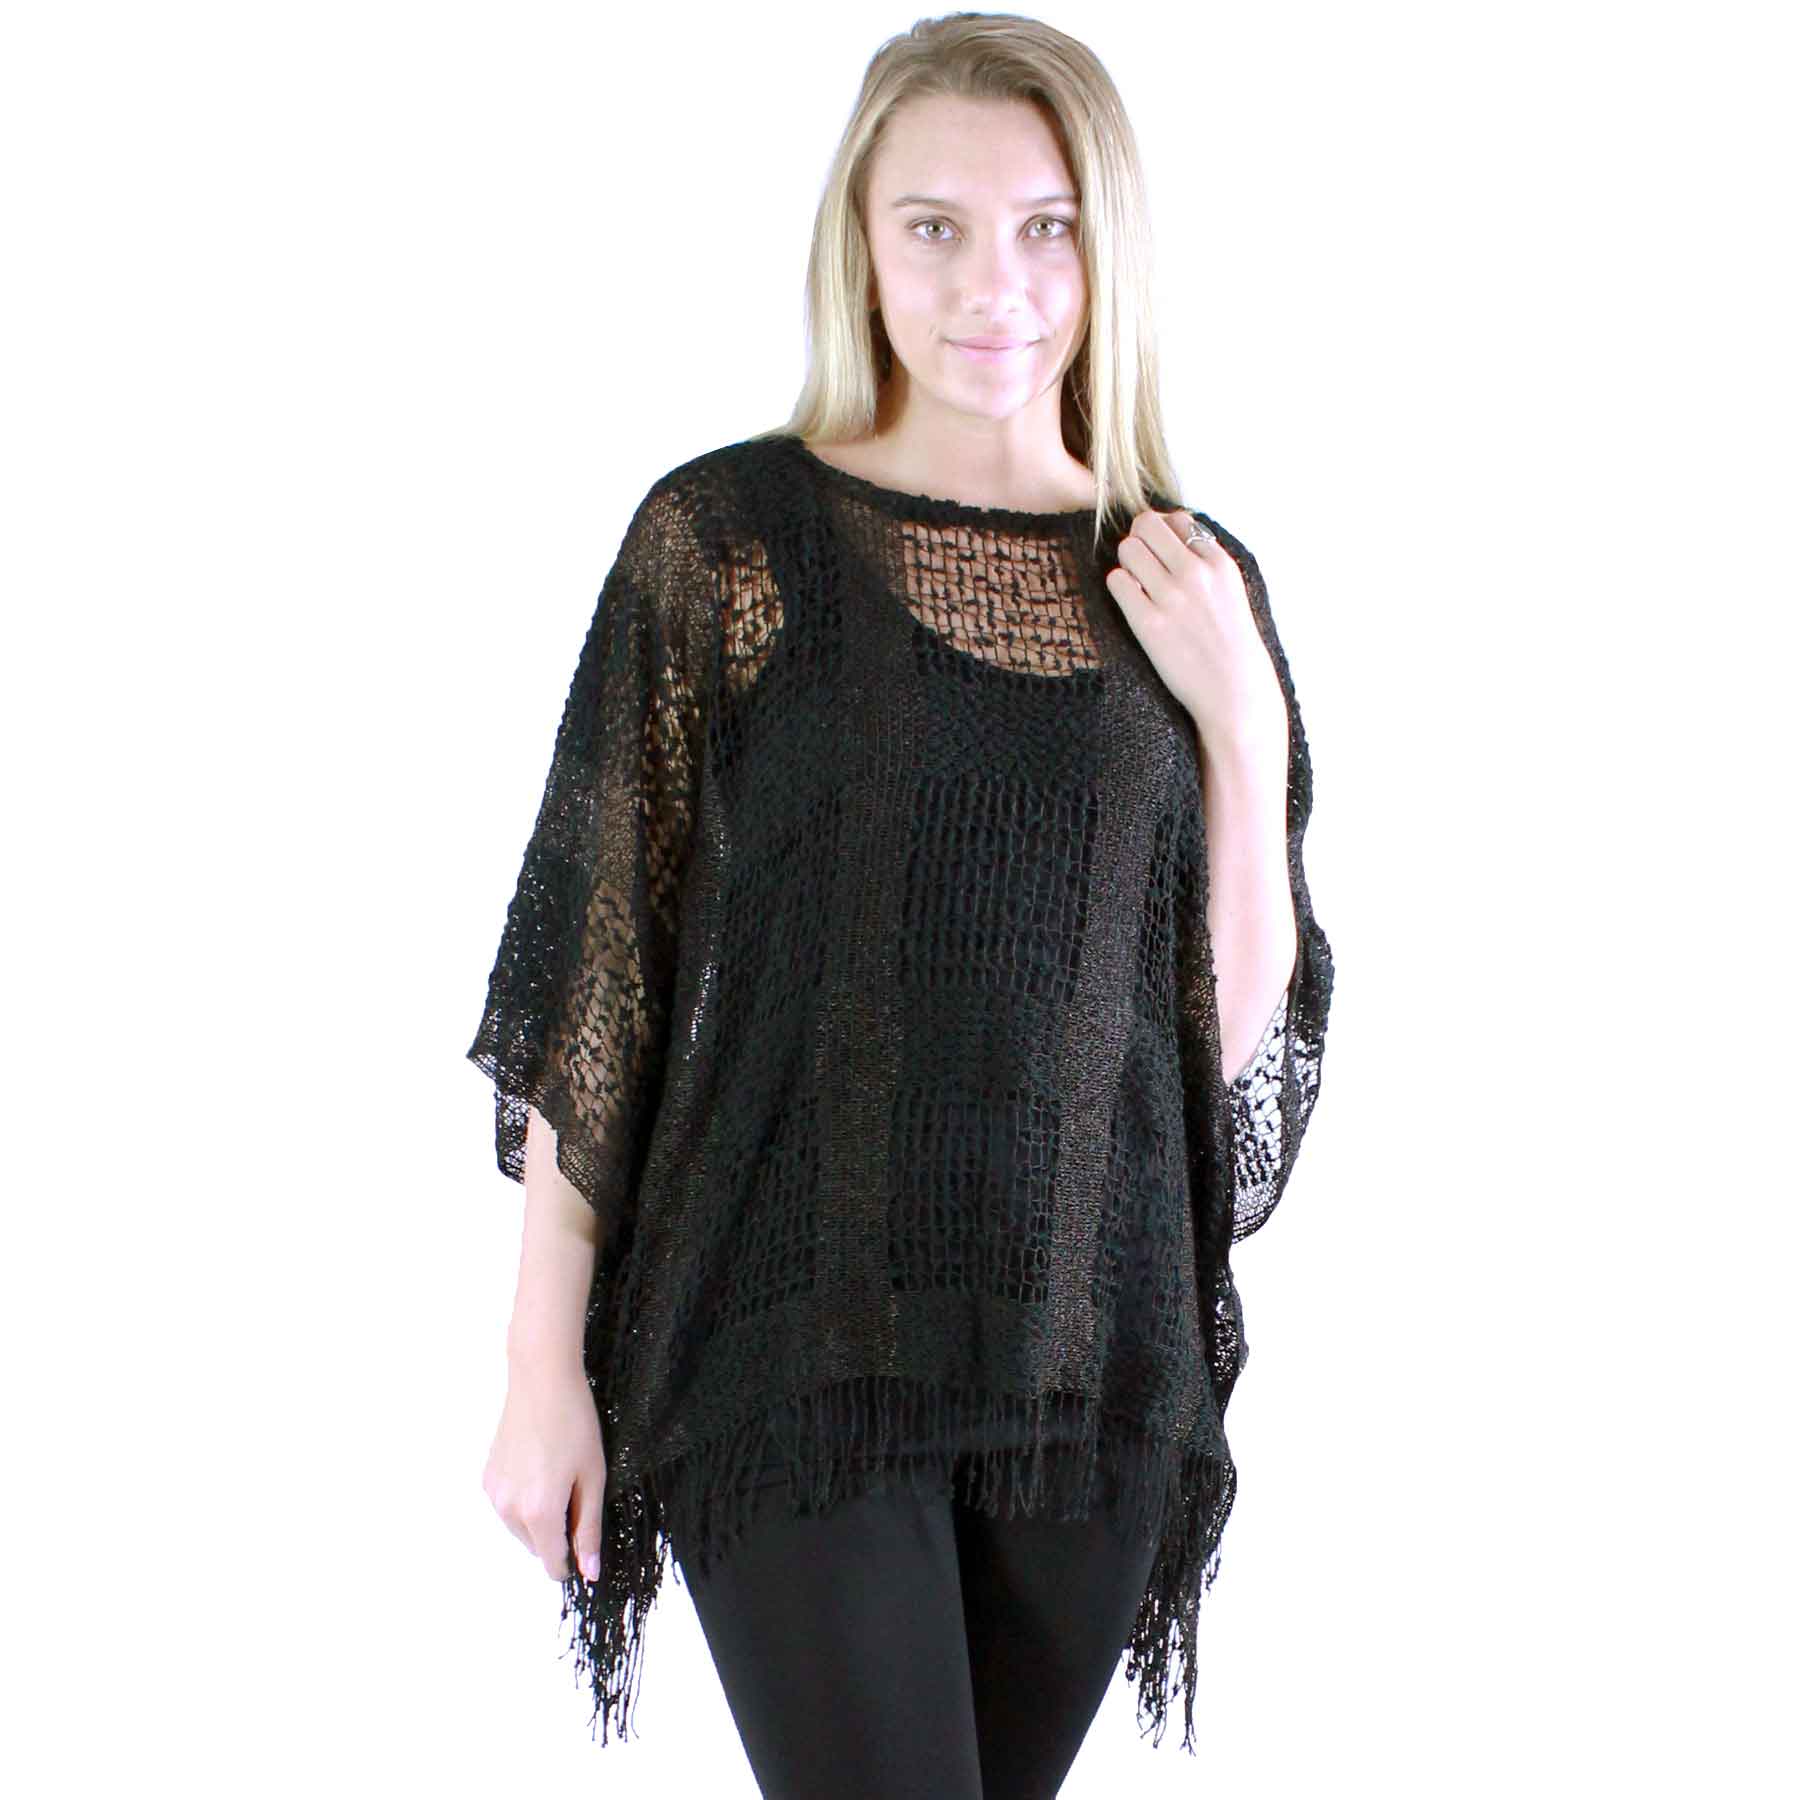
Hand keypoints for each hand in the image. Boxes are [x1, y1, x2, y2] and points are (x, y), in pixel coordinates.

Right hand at [482, 1363, 608, 1586]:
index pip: (552, 1565)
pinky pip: (508, 1506)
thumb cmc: (575, 1424)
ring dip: (540, 1517)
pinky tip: (539, 1466)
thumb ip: (588, 1528)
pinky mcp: (487, 1478)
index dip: (573, 1559)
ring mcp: (493, 1494)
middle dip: (558, 1532)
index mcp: (539, 1513)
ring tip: (558, 1474)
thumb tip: (589, 1573)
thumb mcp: (593, 1477)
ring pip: (521, 1528)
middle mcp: (508, 1510)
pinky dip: (524, 1499)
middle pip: (537, 1547)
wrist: (541, 1381)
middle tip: (578, 1490)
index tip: (585, 1536)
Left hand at [1105, 509, 1285, 750]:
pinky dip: (1119, 588)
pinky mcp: (1148, 623)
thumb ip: (1205, 560)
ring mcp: (1171, 597)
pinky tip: (1132, 604)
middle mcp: (1195, 573)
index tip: (1163, 555)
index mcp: (1218, 562)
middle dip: (1139, 540)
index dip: (1163, 534)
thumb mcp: (1231, 590)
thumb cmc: (1231, 644)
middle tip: (1142, 566)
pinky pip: (1116, 582)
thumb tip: (1172, 531)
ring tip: (1138, 586)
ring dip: (1127, 563)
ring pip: (1127, 549)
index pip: (1177, 519)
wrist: (1234, 692)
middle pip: (1146, 524)